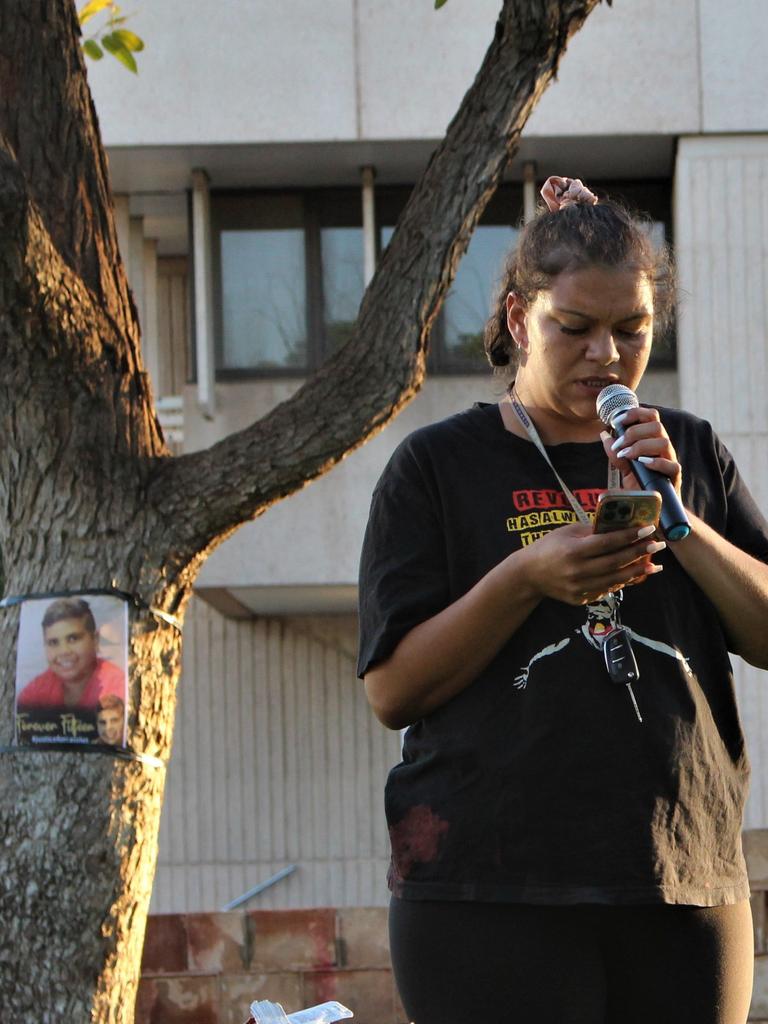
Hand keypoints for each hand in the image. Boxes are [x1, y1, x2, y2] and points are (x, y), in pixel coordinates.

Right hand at [518, 522, 663, 606]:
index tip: (648, 528)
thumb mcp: (567, 532)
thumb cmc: (549, 546)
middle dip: (639, 553)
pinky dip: (622, 583)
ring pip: (615, 580)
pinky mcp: (580, 599)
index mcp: (573, 551)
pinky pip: (606, 590)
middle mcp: (577, 571)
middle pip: (615, 562)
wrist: (529, 574)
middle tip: (658, 545)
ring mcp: (579, 588)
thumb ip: (592, 531)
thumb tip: (620, 526)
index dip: (629, 536)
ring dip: (637, 572)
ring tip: (654, 565)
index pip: (607, 543)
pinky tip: (634, 575)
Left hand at [600, 407, 681, 496]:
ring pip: (664, 443)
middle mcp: (663, 447)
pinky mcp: (674, 477)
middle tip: (619, 444)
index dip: (635, 414)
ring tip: (627, 456)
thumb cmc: (641, 482)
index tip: (616, 421)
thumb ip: (616, 453)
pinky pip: (672, 465)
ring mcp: (670, 461)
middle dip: (634, 432)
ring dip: (641, 446)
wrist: (652, 507)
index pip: (651, 417)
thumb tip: (604, 435)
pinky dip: (656, 462)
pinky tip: (643, 464)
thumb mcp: (625, 467)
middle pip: (657, 426)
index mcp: (653, 439)